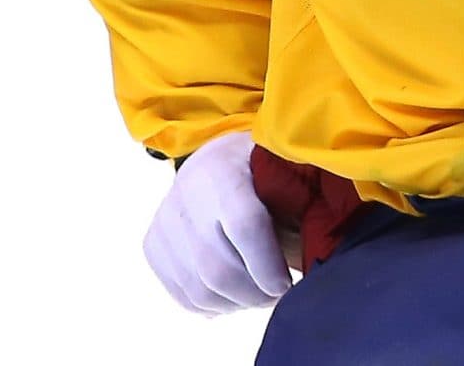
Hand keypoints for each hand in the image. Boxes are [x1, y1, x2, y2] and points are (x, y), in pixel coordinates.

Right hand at [144, 130, 291, 313]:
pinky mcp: (153, 245)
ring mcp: (165, 221)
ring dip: (236, 304)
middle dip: (256, 294)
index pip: (245, 226)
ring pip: (200, 290)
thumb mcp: (283, 174)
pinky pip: (183, 295)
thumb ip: (297, 210)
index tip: (286, 284)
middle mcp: (187, 194)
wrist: (213, 157)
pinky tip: (234, 296)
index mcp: (225, 170)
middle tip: (277, 295)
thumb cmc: (261, 169)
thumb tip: (311, 258)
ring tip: (259, 295)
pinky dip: (213, 305)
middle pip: (219, 269)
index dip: (268, 266)